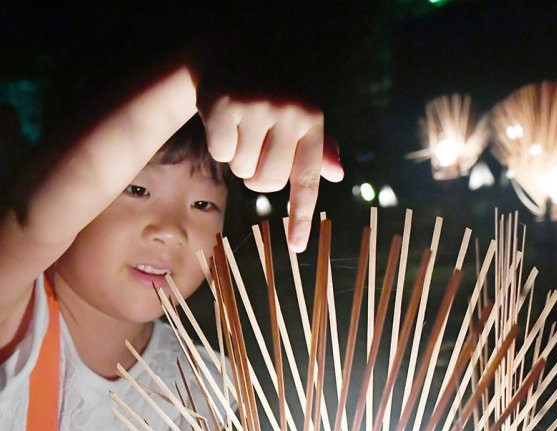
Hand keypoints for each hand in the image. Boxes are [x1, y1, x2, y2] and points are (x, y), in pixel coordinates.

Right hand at [200, 96, 342, 251]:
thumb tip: (338, 173)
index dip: (301, 216)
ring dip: (237, 158)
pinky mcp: (226, 105)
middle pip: (267, 182)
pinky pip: (221, 153)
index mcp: (313, 120)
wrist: (230, 56)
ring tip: (241, 129)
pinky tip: (224, 121)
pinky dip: (219, 143)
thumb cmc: (271, 95)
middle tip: (255, 146)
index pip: (307, 179)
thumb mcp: (299, 117)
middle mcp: (290, 112)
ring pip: (242, 170)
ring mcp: (257, 107)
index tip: (297, 247)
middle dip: (256, 174)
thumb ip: (318, 147)